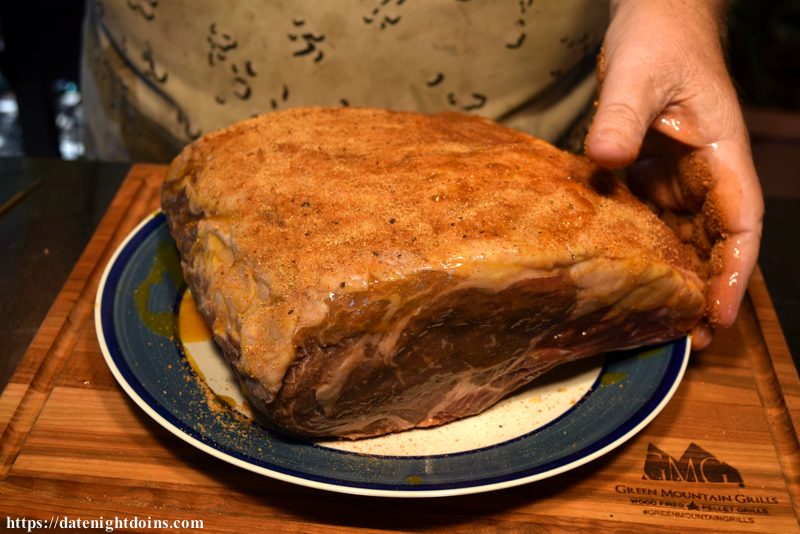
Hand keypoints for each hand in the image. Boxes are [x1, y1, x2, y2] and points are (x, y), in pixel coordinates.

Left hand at [585, 0, 763, 349]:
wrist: (652, 20)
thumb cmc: (658, 39)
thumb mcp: (638, 73)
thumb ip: (622, 115)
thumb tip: (606, 156)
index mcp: (721, 154)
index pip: (740, 225)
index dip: (733, 274)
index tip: (718, 316)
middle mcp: (707, 172)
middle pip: (715, 243)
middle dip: (704, 290)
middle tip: (681, 337)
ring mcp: (680, 174)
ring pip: (685, 237)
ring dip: (675, 276)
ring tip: (651, 319)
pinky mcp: (653, 171)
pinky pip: (653, 219)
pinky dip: (645, 248)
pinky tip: (622, 274)